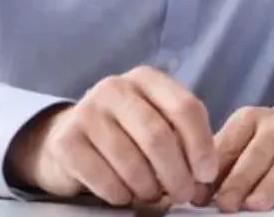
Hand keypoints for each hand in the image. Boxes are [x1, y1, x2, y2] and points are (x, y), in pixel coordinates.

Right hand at [6, 66, 217, 206]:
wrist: (70, 137)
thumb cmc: (126, 131)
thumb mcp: (157, 121)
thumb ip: (183, 141)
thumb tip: (203, 179)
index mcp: (147, 79)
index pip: (185, 108)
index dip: (201, 145)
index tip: (207, 174)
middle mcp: (116, 88)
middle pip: (158, 136)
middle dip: (177, 173)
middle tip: (184, 194)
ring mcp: (87, 112)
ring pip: (131, 161)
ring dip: (149, 188)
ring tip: (153, 195)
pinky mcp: (66, 141)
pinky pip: (104, 178)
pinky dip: (121, 194)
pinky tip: (125, 195)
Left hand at [204, 107, 273, 211]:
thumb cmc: (270, 141)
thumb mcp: (245, 139)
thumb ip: (223, 162)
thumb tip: (199, 193)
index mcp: (249, 119)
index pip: (229, 145)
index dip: (214, 171)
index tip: (202, 195)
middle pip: (257, 154)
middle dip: (240, 180)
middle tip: (227, 203)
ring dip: (269, 185)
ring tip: (255, 204)